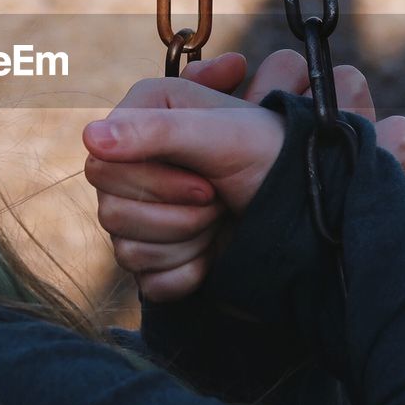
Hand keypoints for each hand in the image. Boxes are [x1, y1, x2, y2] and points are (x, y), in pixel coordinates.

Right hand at [83, 51, 404, 301]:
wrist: (314, 210)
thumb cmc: (276, 157)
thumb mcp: (223, 134)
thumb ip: (156, 131)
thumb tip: (90, 137)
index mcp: (144, 123)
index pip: (103, 163)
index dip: (155, 181)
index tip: (208, 182)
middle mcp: (137, 166)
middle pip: (110, 209)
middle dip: (176, 215)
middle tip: (221, 200)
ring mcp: (144, 214)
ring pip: (125, 250)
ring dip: (187, 243)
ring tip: (224, 221)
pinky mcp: (158, 257)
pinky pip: (147, 281)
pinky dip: (188, 275)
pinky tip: (217, 257)